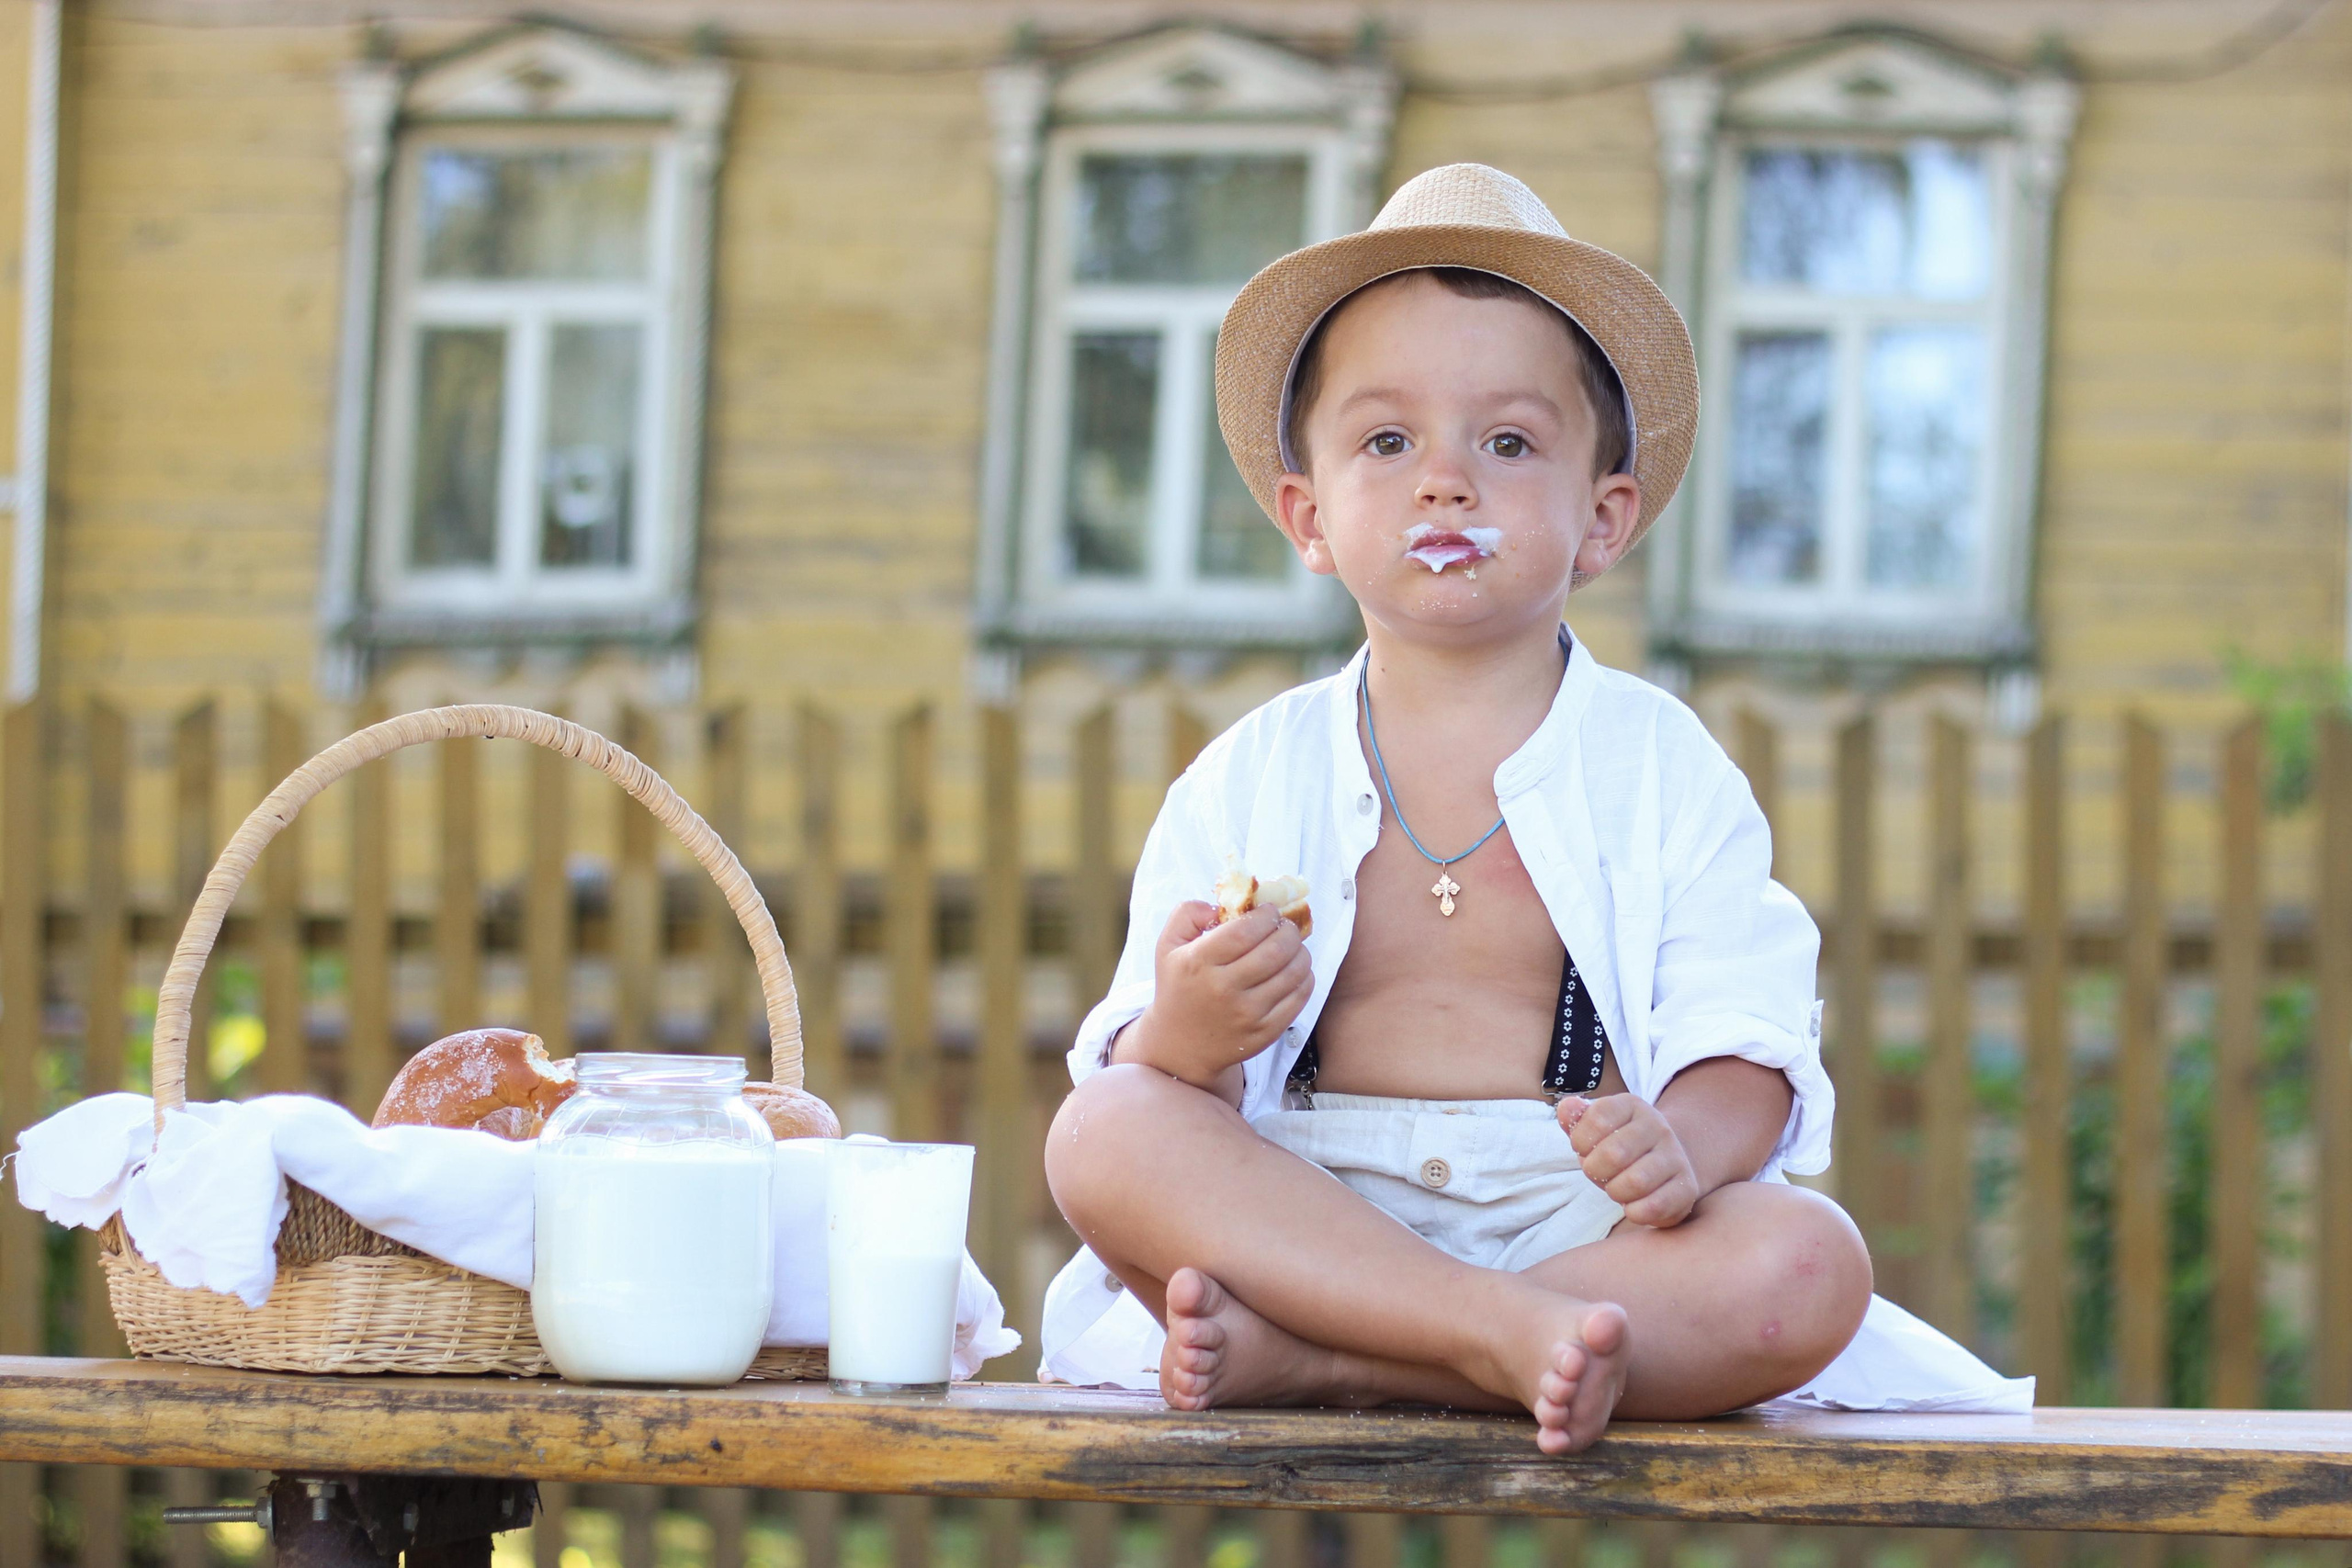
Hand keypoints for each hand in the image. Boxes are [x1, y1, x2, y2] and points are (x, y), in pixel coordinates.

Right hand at [1114, 901, 1311, 1090]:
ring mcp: (1247, 1013)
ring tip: (1293, 947)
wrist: (1180, 1045)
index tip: (1269, 911)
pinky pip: (1299, 997)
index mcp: (1198, 963)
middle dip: (1289, 931)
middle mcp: (1223, 989)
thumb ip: (1188, 913)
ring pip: (1293, 972)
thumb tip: (1223, 905)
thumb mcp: (1167, 945)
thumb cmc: (1178, 987)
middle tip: (1286, 927)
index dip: (1265, 916)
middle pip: (1275, 950)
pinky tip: (1295, 970)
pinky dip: (1305, 977)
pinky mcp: (1265, 1032)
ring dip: (1301, 952)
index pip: (1245, 931)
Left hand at [1558, 1093, 1700, 1227]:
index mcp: (1632, 1106)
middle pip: (1613, 1154)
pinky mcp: (1686, 1188)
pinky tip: (1633, 1206)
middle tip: (1599, 1173)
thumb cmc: (1620, 1147)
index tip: (1584, 1149)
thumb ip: (1577, 1118)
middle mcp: (1658, 1127)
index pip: (1597, 1118)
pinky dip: (1635, 1212)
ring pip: (1635, 1182)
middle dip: (1595, 1170)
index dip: (1581, 1141)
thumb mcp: (1596, 1128)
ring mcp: (1676, 1157)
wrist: (1667, 1162)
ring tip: (1616, 1188)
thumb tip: (1567, 1108)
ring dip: (1615, 1192)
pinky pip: (1654, 1206)